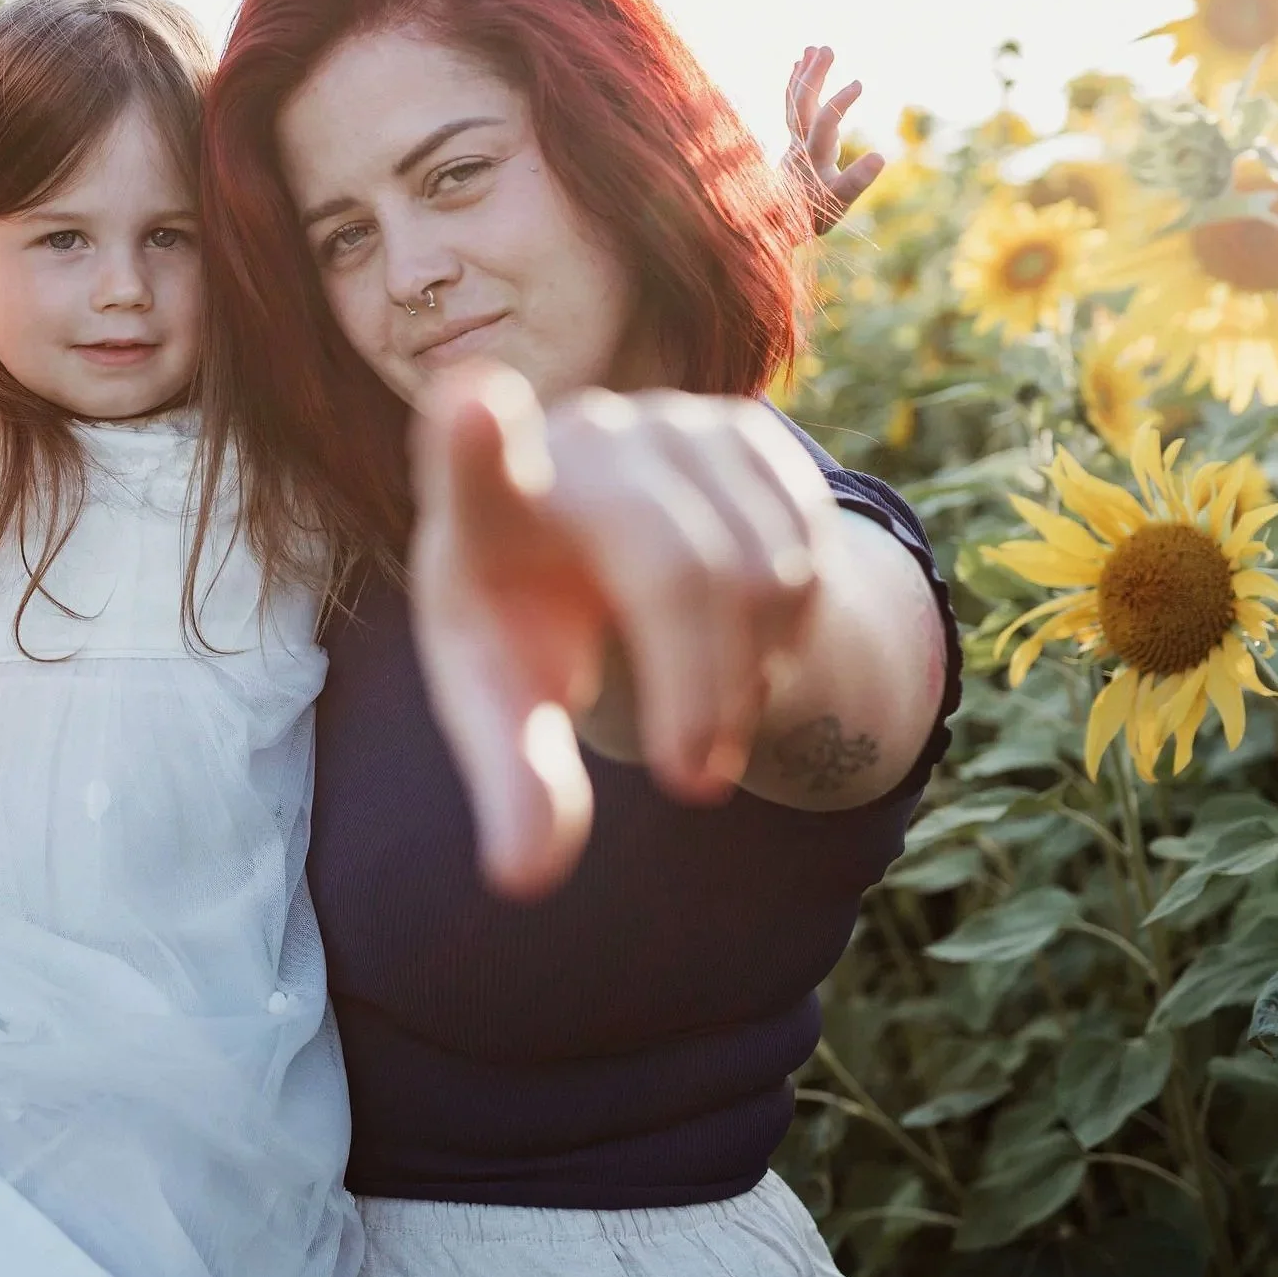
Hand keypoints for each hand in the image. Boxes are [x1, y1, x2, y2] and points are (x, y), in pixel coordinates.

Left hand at [408, 366, 836, 896]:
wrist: (590, 562)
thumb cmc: (524, 638)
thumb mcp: (508, 713)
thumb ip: (515, 785)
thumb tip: (524, 874)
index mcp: (485, 510)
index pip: (473, 464)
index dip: (475, 439)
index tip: (471, 402)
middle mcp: (578, 442)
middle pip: (680, 570)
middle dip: (701, 692)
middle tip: (689, 783)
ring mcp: (667, 424)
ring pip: (761, 570)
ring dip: (746, 675)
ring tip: (701, 714)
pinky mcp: (742, 428)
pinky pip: (807, 548)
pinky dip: (786, 631)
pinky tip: (737, 646)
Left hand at [782, 45, 884, 233]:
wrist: (778, 227)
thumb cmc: (813, 216)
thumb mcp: (837, 204)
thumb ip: (856, 181)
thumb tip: (880, 156)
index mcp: (812, 160)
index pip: (823, 127)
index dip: (839, 104)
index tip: (860, 82)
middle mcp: (799, 146)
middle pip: (802, 107)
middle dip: (814, 77)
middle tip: (827, 47)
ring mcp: (793, 141)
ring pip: (796, 103)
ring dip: (805, 75)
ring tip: (814, 47)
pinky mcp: (793, 140)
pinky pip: (793, 107)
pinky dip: (796, 85)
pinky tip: (799, 65)